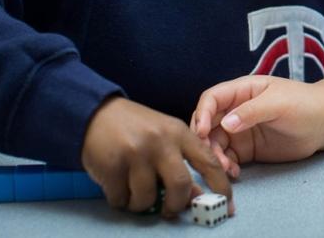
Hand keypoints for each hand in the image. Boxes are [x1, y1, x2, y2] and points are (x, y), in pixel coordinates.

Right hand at [80, 97, 231, 216]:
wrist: (97, 113)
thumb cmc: (138, 129)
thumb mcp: (166, 138)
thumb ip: (183, 163)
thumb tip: (196, 196)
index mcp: (180, 133)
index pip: (209, 162)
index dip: (221, 186)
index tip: (227, 206)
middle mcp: (161, 141)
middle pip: (180, 185)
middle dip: (176, 204)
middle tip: (170, 211)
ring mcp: (135, 153)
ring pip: (146, 197)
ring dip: (141, 204)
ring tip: (136, 193)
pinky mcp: (111, 165)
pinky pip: (120, 199)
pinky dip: (121, 201)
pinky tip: (119, 187)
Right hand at [190, 75, 323, 177]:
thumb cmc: (304, 104)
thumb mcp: (278, 103)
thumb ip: (252, 111)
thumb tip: (225, 124)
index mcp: (242, 90)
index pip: (212, 98)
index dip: (202, 113)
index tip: (200, 131)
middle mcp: (236, 110)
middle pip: (207, 123)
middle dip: (203, 139)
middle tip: (209, 155)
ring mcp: (240, 130)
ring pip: (214, 143)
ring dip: (214, 156)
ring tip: (225, 167)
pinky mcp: (247, 149)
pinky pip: (227, 158)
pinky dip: (225, 165)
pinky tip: (234, 172)